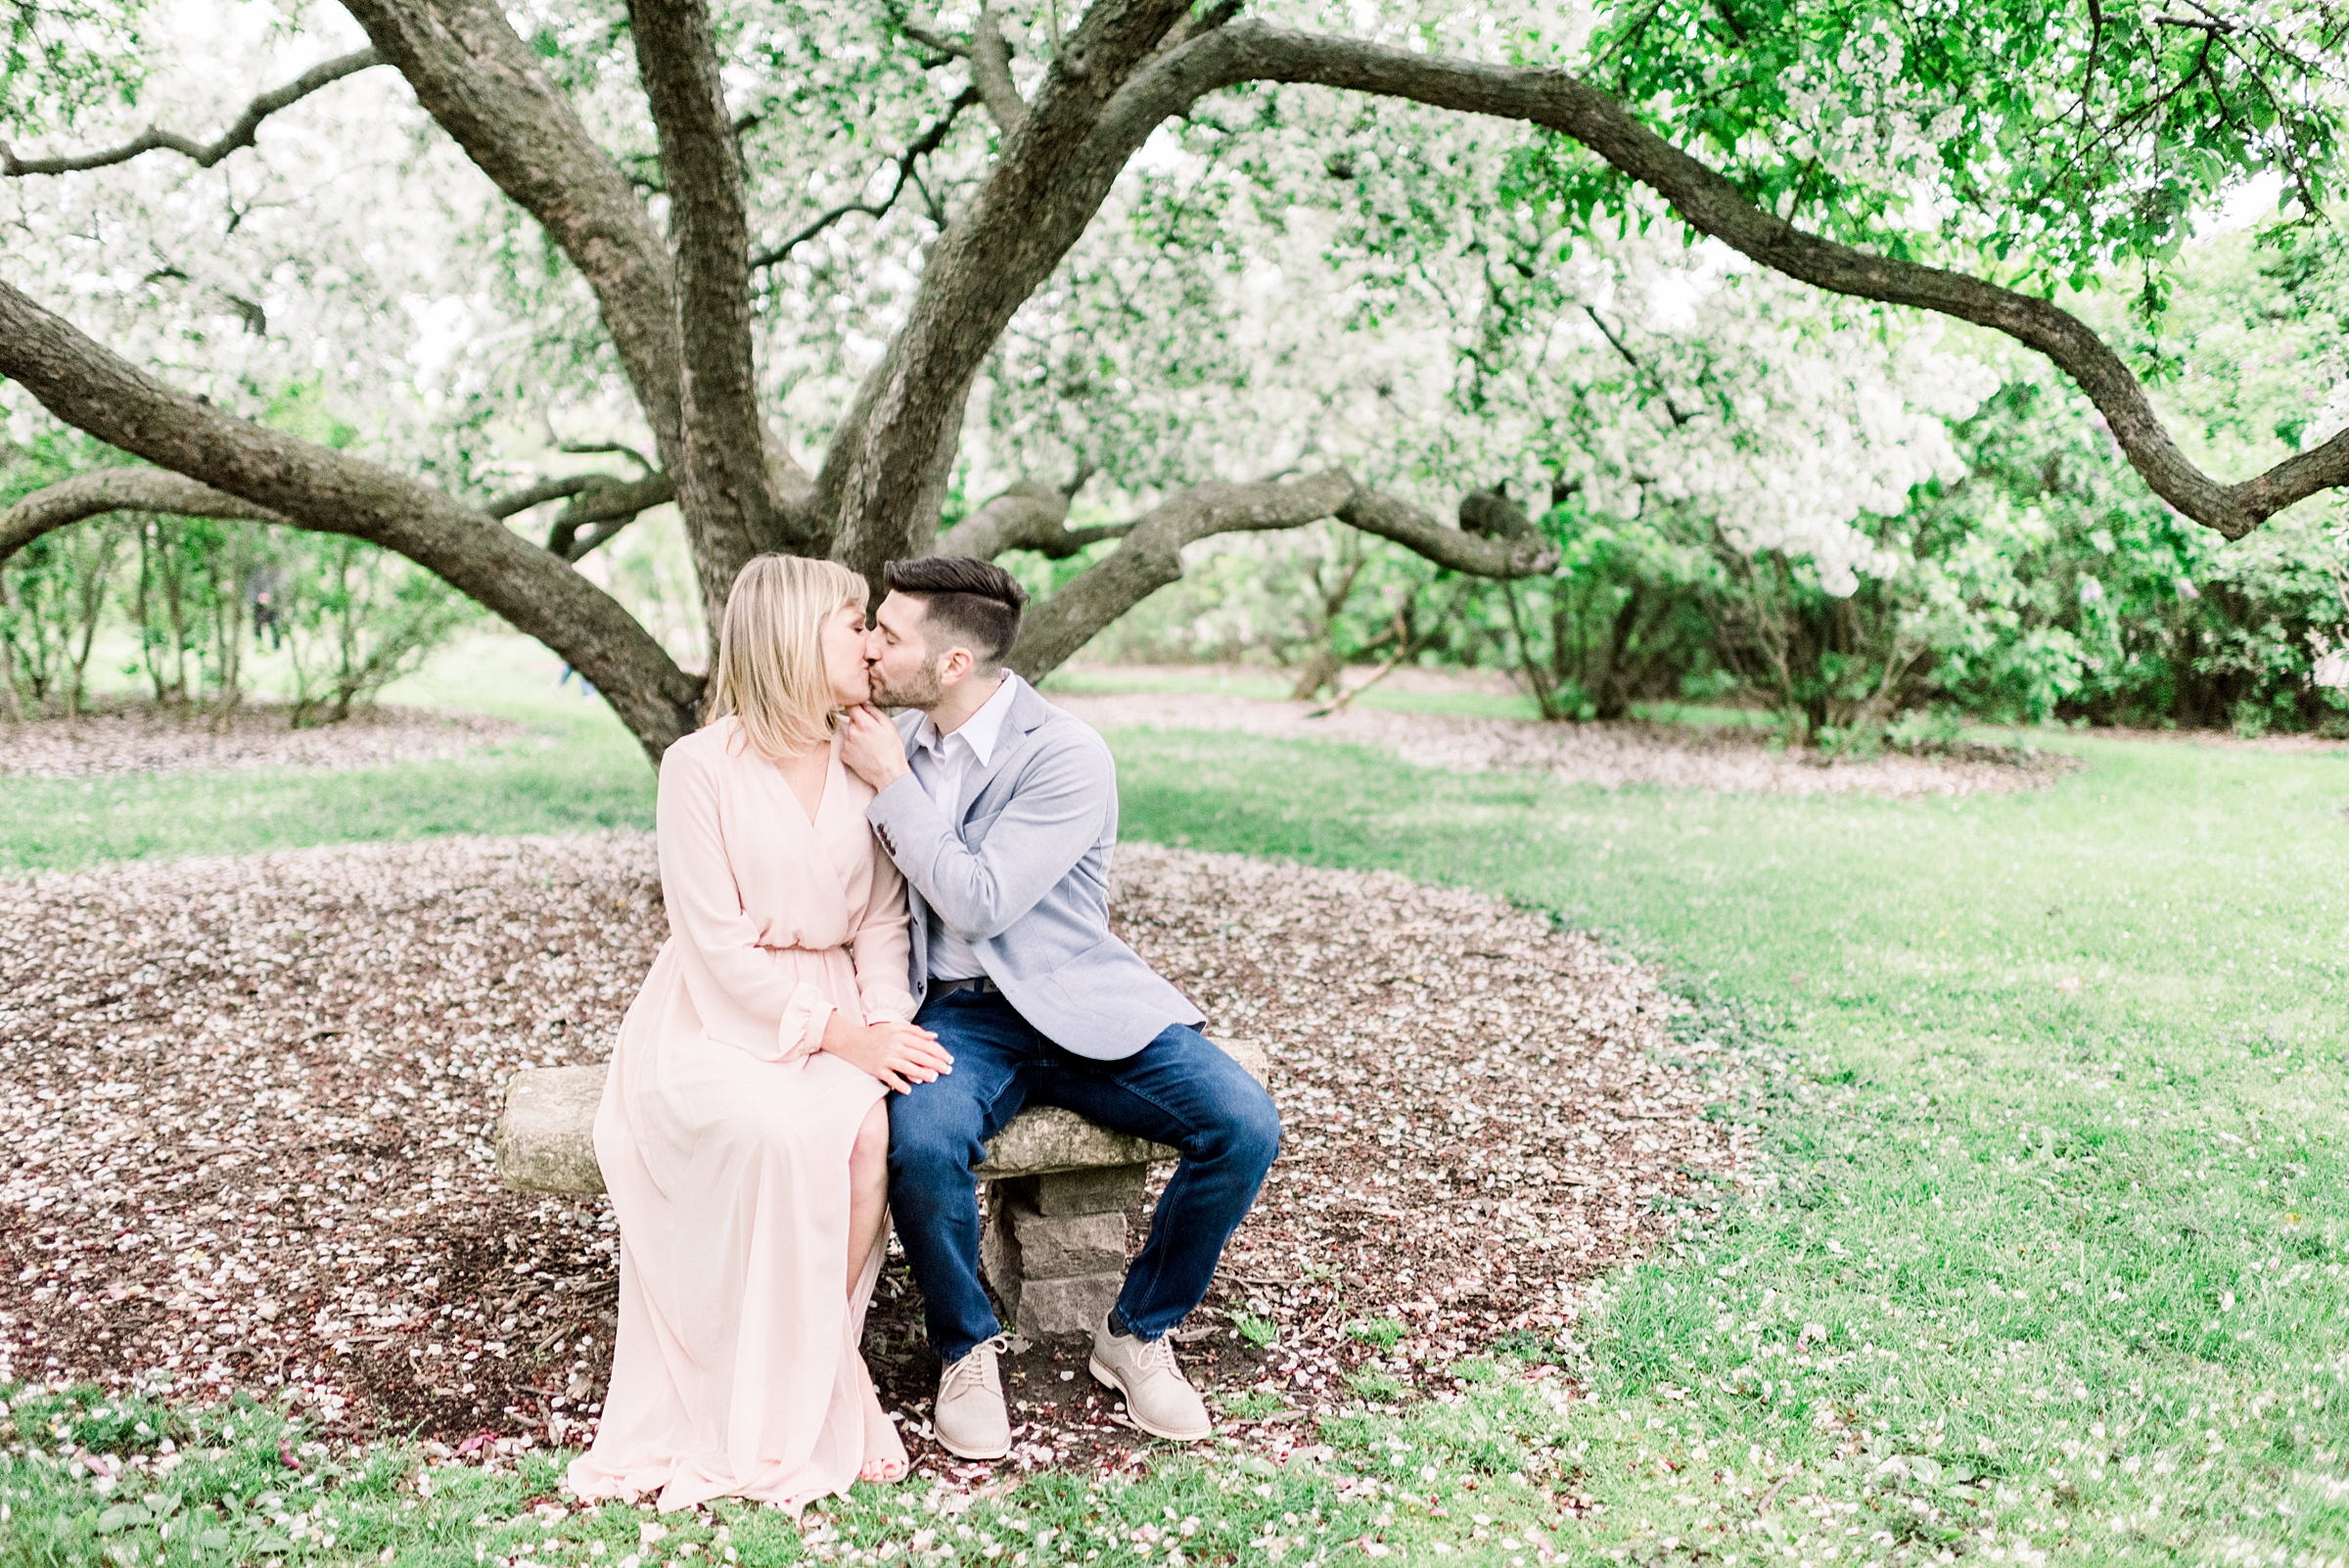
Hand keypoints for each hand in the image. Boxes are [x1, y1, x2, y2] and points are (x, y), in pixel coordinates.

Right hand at [822, 1011, 952, 1093]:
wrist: (851, 1041)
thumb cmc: (875, 1034)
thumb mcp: (895, 1027)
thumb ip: (915, 1031)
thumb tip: (934, 1036)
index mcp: (900, 1036)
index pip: (924, 1044)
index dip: (938, 1051)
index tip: (949, 1059)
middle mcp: (894, 1046)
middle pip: (919, 1056)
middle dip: (935, 1063)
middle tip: (948, 1070)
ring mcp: (886, 1058)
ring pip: (907, 1067)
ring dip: (921, 1073)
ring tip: (934, 1078)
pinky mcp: (877, 1069)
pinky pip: (890, 1078)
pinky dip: (899, 1084)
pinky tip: (909, 1090)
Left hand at [840, 704, 911, 789]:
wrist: (889, 774)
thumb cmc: (892, 751)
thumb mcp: (890, 726)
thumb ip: (875, 711)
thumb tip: (864, 704)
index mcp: (863, 723)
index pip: (852, 706)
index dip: (857, 707)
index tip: (861, 711)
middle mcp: (851, 732)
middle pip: (851, 720)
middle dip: (860, 724)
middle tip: (872, 734)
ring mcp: (846, 744)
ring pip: (849, 733)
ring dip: (856, 736)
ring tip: (869, 745)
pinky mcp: (843, 755)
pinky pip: (846, 745)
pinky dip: (853, 747)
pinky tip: (864, 753)